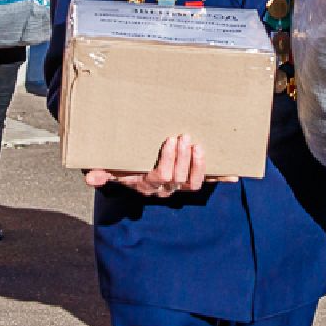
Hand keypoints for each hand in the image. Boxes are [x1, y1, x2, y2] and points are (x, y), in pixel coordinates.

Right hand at [84, 133, 238, 196]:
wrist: (135, 172)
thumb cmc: (124, 165)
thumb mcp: (113, 168)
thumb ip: (102, 172)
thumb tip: (90, 178)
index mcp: (148, 184)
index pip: (160, 177)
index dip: (168, 161)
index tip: (170, 139)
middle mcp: (166, 188)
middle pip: (179, 179)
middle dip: (184, 158)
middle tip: (185, 136)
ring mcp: (180, 185)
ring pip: (193, 183)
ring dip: (199, 165)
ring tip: (199, 146)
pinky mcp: (192, 179)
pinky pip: (208, 181)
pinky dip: (221, 178)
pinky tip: (234, 174)